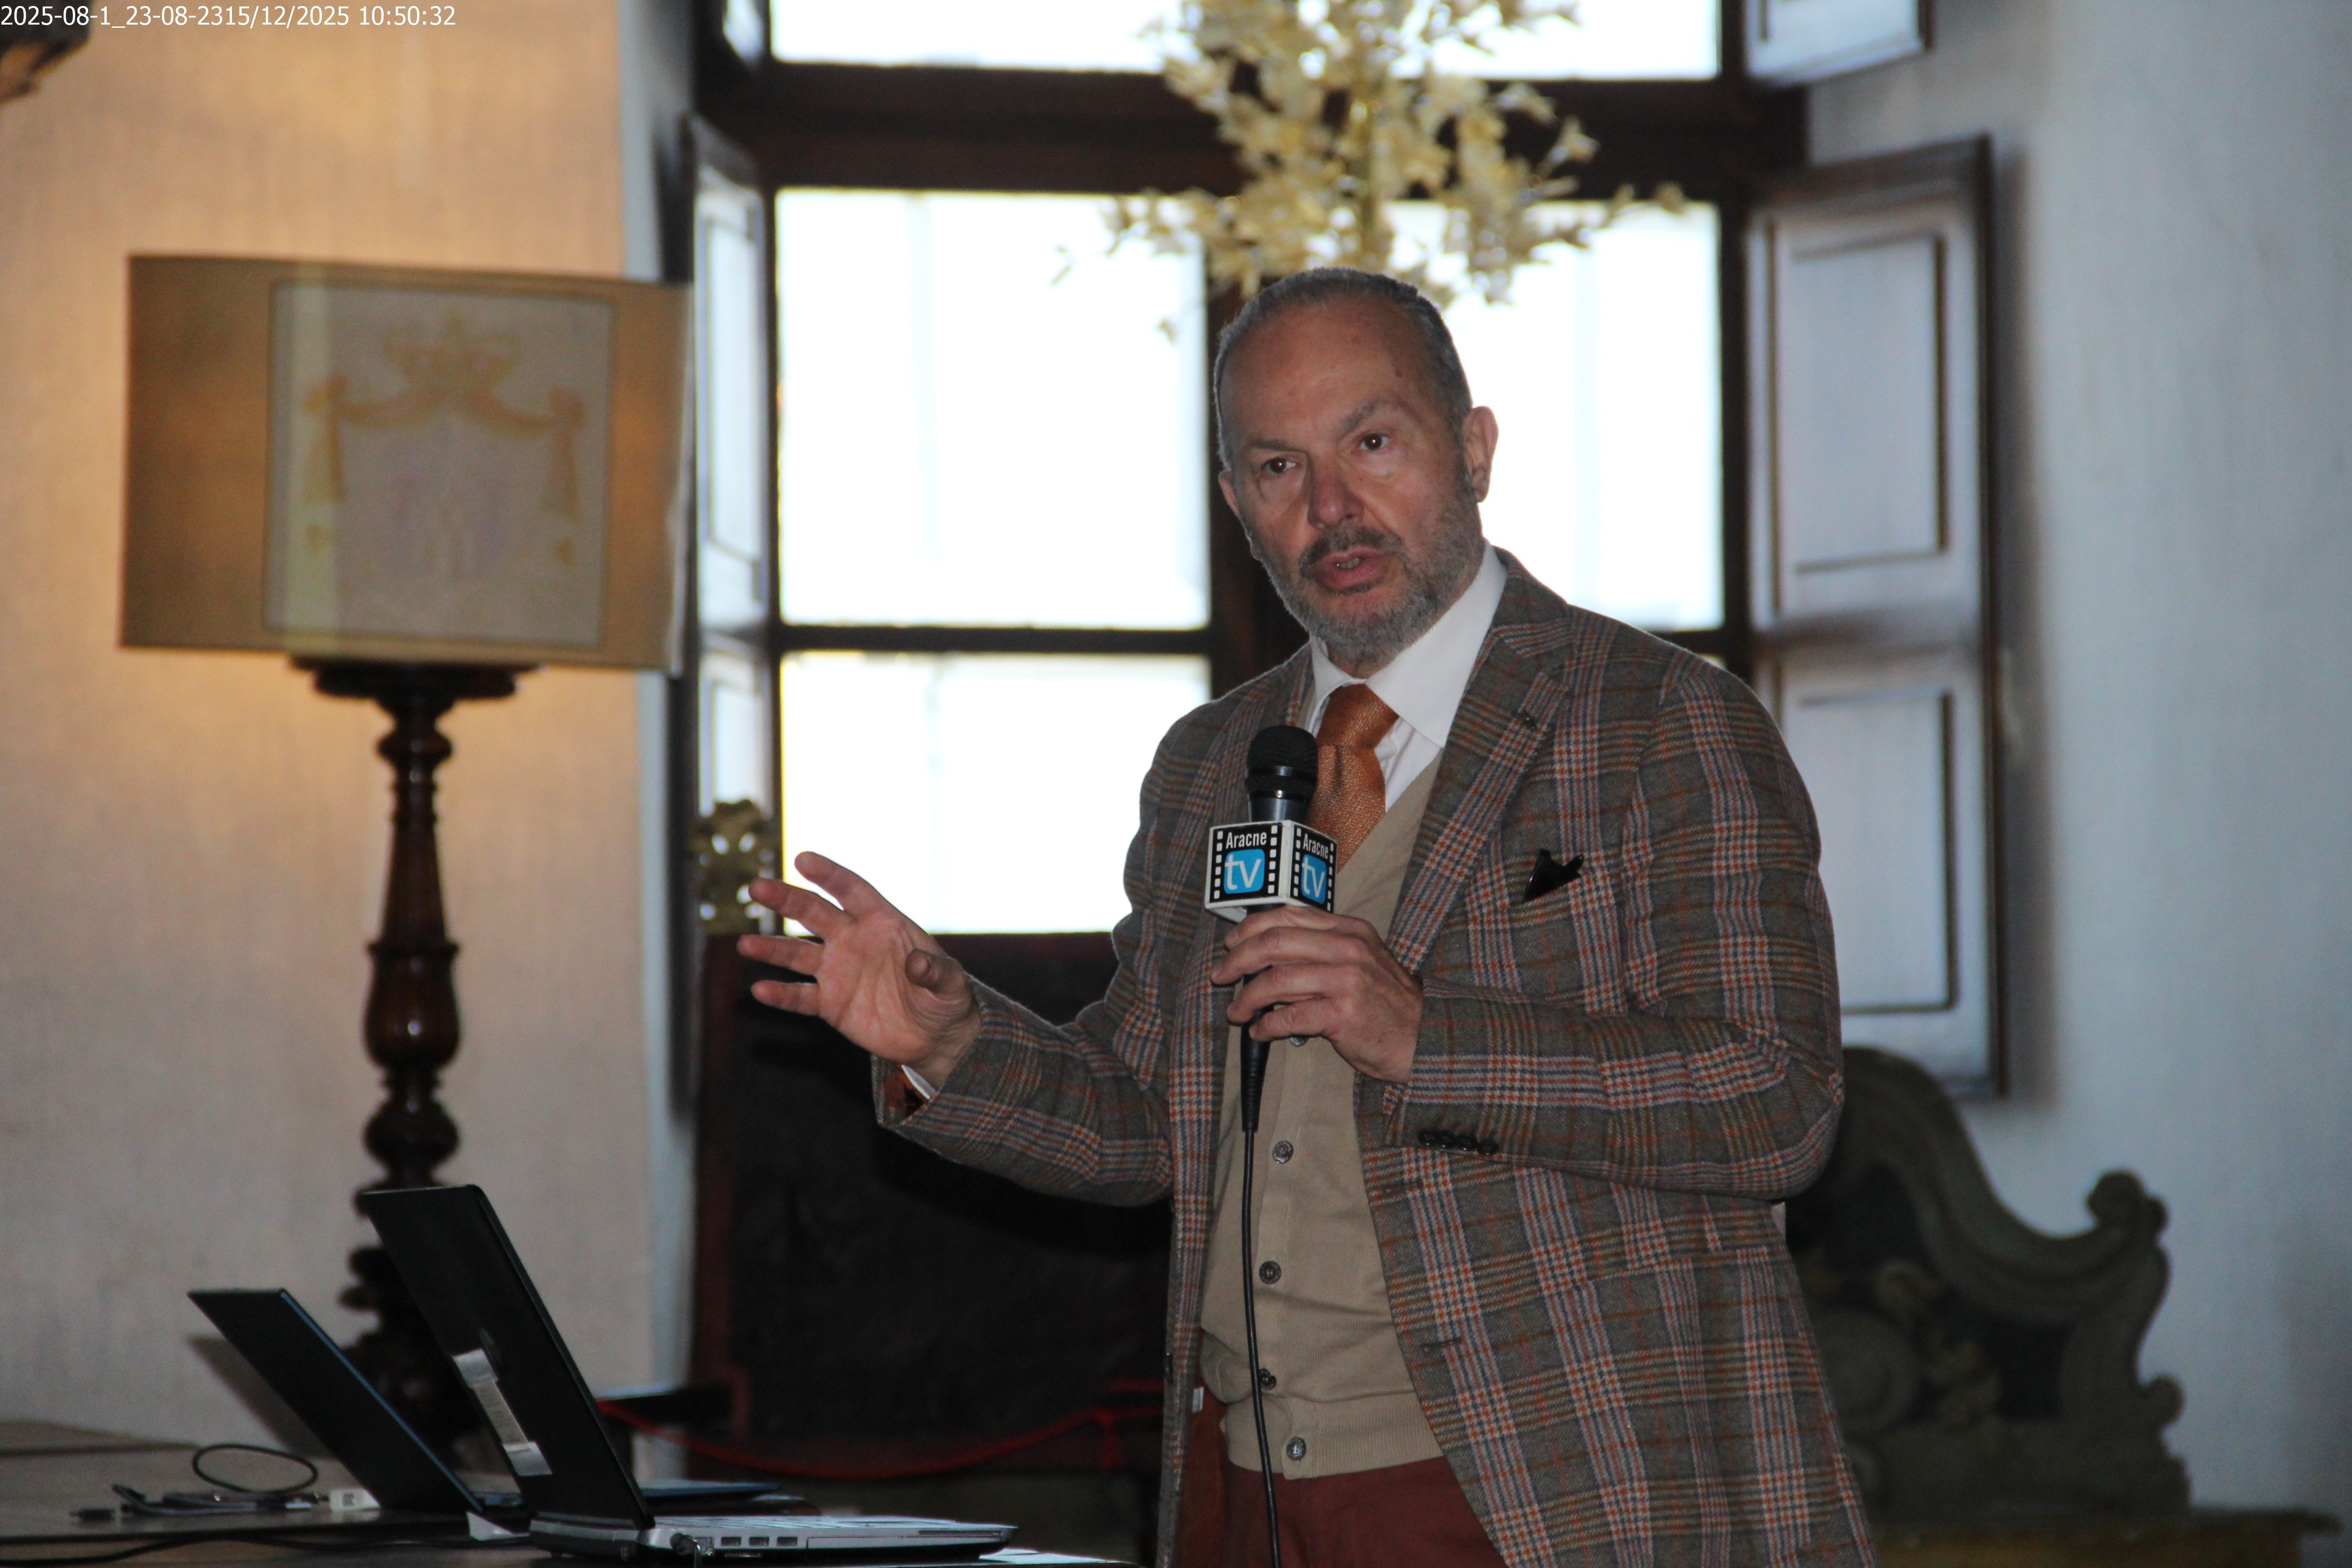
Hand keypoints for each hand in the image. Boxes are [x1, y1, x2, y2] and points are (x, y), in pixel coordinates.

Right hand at [737, 852, 981, 1087]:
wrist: (934, 1036)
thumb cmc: (945, 999)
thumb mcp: (950, 984)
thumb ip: (935, 971)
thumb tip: (919, 963)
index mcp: (883, 922)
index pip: (852, 890)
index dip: (829, 874)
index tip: (803, 859)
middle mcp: (853, 940)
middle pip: (814, 913)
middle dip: (787, 900)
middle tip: (757, 888)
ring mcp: (838, 971)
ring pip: (798, 954)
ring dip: (773, 948)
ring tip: (746, 944)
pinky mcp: (831, 1003)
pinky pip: (801, 997)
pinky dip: (782, 995)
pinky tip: (761, 990)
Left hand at [1208, 906, 1422, 1082]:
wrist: (1423, 1036)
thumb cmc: (1386, 1003)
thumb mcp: (1362, 960)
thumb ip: (1322, 950)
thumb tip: (1267, 954)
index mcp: (1349, 930)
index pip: (1288, 916)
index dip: (1251, 928)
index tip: (1231, 944)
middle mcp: (1348, 948)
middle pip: (1275, 943)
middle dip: (1238, 960)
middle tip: (1220, 976)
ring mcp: (1346, 980)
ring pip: (1276, 980)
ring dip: (1247, 997)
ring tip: (1237, 1010)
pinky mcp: (1343, 1014)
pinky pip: (1289, 1017)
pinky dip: (1266, 1025)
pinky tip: (1260, 1030)